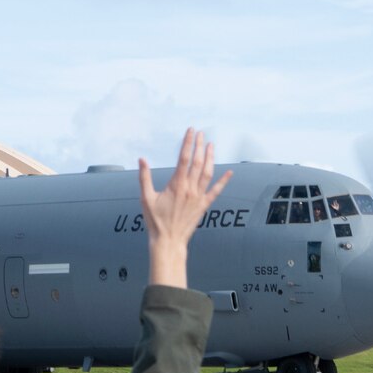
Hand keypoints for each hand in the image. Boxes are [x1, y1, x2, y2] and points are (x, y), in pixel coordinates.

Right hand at [138, 128, 232, 286]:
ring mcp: (198, 197)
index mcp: (176, 185)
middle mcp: (190, 189)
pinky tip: (230, 172)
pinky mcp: (203, 206)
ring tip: (211, 145)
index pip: (184, 158)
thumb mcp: (146, 198)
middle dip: (200, 146)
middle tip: (201, 133)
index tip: (191, 131)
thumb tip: (142, 159)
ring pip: (207, 173)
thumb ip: (144, 177)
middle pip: (197, 162)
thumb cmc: (156, 221)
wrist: (168, 241)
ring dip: (210, 158)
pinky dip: (224, 181)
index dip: (188, 143)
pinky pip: (216, 191)